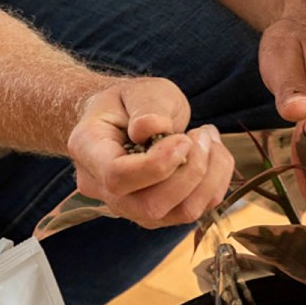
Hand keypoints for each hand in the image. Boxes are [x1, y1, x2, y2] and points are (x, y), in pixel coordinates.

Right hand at [68, 78, 232, 228]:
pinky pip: (197, 209)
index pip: (117, 177)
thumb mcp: (138, 90)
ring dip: (209, 176)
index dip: (156, 165)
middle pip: (150, 205)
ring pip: (179, 213)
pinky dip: (216, 181)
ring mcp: (132, 208)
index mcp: (89, 151)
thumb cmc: (129, 103)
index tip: (183, 139)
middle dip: (190, 172)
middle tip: (202, 134)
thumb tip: (153, 128)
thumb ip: (146, 106)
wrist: (127, 119)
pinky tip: (211, 152)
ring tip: (209, 139)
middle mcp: (105, 189)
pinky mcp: (161, 213)